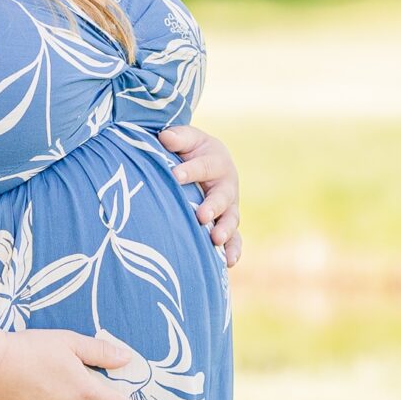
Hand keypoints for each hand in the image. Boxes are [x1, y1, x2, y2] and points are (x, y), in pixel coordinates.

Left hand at [160, 124, 241, 268]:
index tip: (174, 176)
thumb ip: (177, 137)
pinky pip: (235, 240)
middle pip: (222, 197)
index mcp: (216, 161)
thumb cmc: (191, 151)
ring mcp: (229, 207)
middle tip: (201, 216)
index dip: (189, 171)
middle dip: (212, 206)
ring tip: (215, 240)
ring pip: (231, 220)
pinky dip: (233, 250)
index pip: (203, 166)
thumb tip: (165, 137)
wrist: (205, 162)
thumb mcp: (187, 139)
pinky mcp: (227, 225)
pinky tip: (227, 262)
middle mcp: (226, 186)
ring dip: (224, 230)